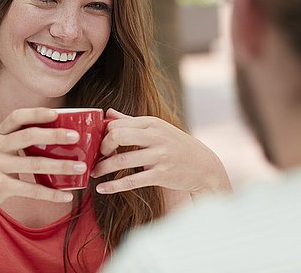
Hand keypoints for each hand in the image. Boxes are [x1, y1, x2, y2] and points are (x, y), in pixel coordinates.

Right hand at [0, 108, 86, 212]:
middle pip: (29, 136)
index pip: (16, 117)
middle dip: (54, 135)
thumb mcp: (0, 148)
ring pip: (34, 164)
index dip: (36, 113)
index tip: (56, 113)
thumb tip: (59, 133)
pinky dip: (51, 194)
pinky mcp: (0, 186)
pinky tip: (67, 196)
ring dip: (61, 166)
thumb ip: (20, 139)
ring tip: (81, 167)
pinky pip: (31, 190)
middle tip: (76, 137)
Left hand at [91, 109, 230, 195]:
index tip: (100, 144)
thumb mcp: (158, 129)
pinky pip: (131, 181)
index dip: (104, 134)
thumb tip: (108, 112)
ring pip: (121, 160)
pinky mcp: (161, 175)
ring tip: (95, 173)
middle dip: (102, 147)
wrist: (205, 167)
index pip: (118, 123)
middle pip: (117, 136)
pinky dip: (113, 186)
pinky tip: (102, 189)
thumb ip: (131, 121)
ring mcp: (159, 156)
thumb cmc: (177, 146)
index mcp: (152, 123)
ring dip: (103, 168)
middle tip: (97, 156)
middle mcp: (155, 136)